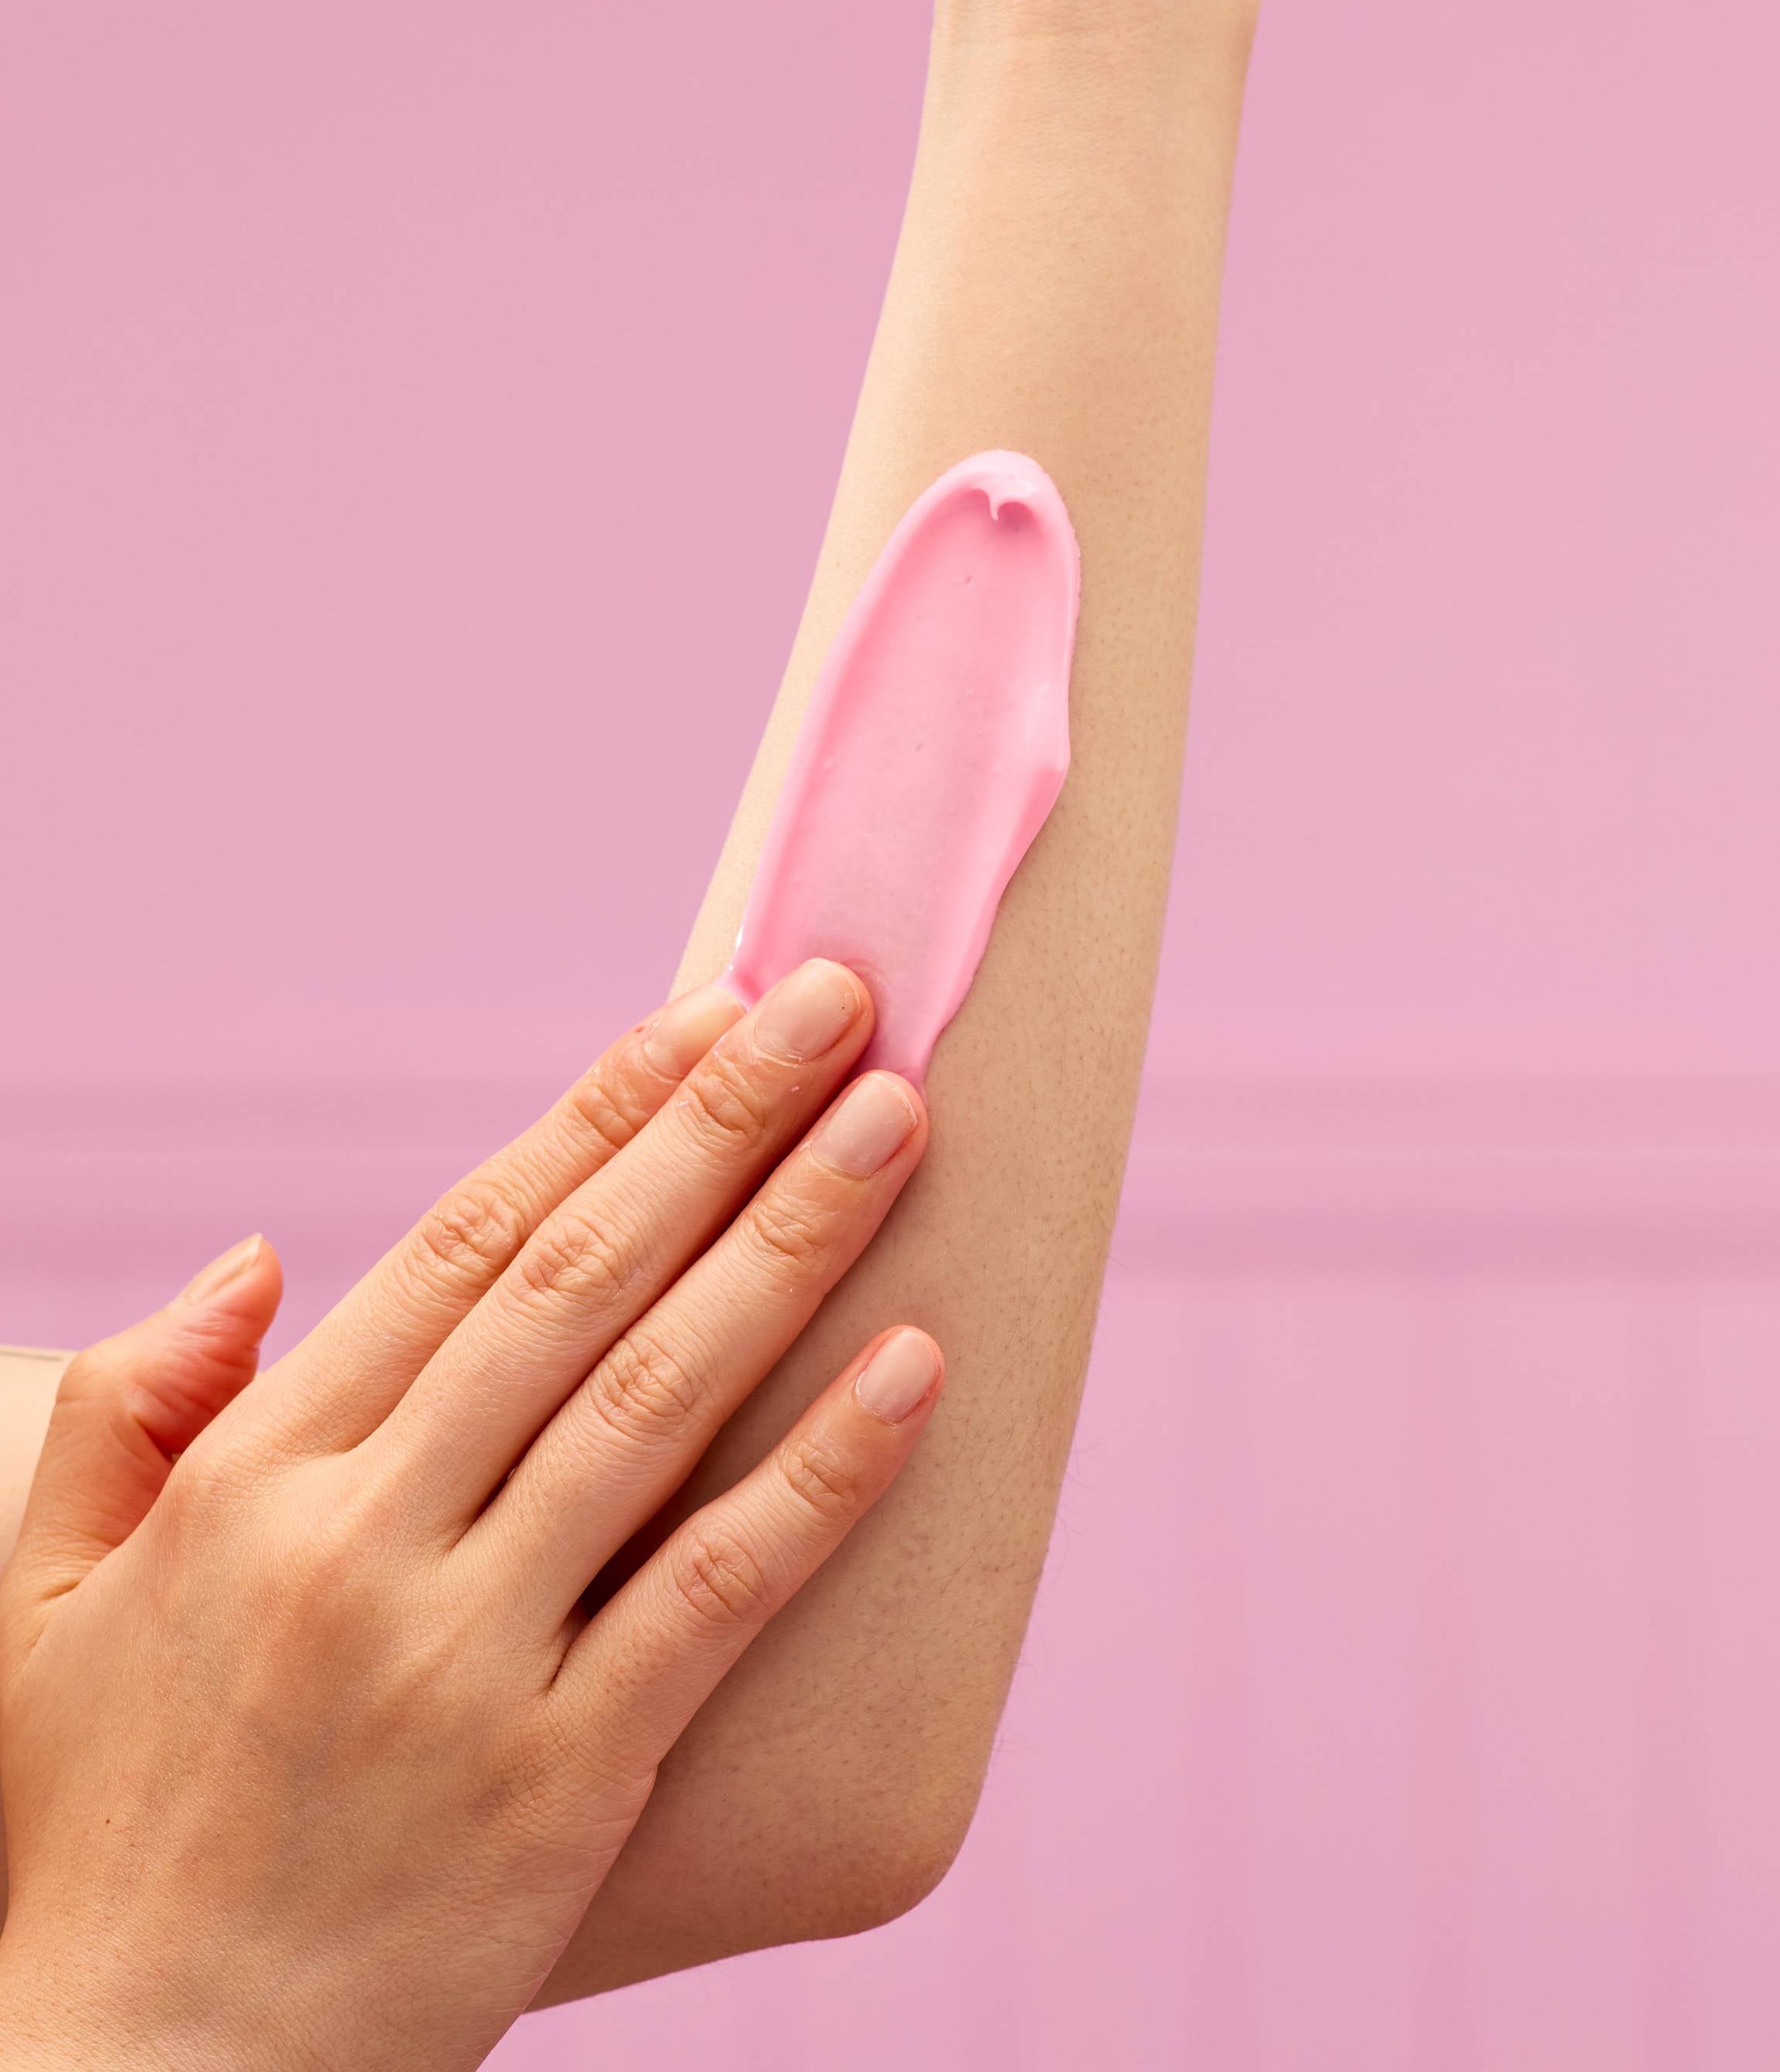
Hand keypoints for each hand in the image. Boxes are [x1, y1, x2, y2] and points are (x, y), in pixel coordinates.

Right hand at [0, 964, 937, 2071]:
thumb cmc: (99, 1835)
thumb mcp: (38, 1604)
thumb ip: (128, 1408)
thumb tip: (265, 1253)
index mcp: (256, 1480)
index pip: (461, 1245)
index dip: (596, 1116)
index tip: (702, 1010)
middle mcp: (366, 1542)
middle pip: (578, 1284)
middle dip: (721, 1124)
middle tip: (841, 1004)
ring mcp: (468, 1661)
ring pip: (659, 1402)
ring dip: (790, 1246)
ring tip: (895, 1126)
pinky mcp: (561, 1784)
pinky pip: (717, 1596)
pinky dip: (823, 1475)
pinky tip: (914, 1370)